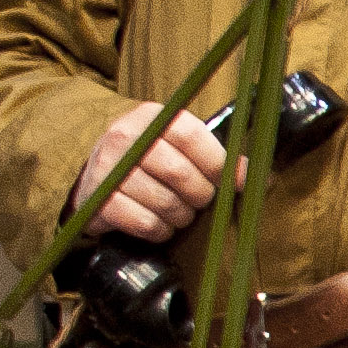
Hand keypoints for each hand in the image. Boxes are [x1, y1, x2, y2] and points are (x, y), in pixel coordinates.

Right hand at [71, 98, 233, 244]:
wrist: (95, 184)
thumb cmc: (147, 165)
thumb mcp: (177, 148)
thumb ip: (212, 155)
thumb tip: (252, 175)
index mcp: (150, 117)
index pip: (191, 135)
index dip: (217, 163)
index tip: (231, 182)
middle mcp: (125, 138)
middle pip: (179, 172)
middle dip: (200, 195)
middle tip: (200, 201)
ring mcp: (107, 169)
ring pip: (165, 201)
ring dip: (182, 216)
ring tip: (180, 213)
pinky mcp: (98, 200)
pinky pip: (145, 222)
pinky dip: (160, 230)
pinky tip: (160, 224)